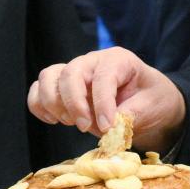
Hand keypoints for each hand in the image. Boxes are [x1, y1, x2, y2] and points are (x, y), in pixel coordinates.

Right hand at [27, 47, 186, 150]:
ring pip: (49, 77)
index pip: (103, 77)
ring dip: (55, 103)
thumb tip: (109, 128)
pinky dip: (39, 105)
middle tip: (84, 127)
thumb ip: (131, 115)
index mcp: (118, 60)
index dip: (102, 103)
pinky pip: (38, 89)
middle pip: (70, 73)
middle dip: (74, 103)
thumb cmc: (151, 99)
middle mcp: (92, 61)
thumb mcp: (151, 107)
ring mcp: (74, 72)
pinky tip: (54, 121)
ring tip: (72, 122)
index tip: (106, 128)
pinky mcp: (61, 86)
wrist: (147, 102)